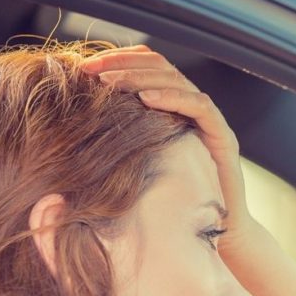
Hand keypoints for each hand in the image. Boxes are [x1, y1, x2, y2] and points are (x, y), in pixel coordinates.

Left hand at [80, 45, 260, 251]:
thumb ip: (118, 146)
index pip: (147, 68)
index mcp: (174, 110)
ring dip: (140, 77)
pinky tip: (146, 100)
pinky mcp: (223, 138)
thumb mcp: (138, 168)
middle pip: (160, 66)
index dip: (117, 61)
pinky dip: (172, 98)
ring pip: (177, 81)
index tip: (84, 68)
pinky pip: (200, 106)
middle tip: (90, 69)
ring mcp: (210, 122)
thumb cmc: (175, 205)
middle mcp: (193, 108)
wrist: (219, 235)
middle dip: (122, 62)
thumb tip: (72, 137)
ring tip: (110, 82)